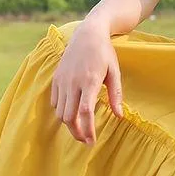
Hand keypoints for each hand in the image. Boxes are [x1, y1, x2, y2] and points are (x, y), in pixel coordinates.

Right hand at [50, 21, 123, 145]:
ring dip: (69, 124)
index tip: (93, 141)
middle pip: (69, 117)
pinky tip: (71, 113)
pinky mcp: (56, 78)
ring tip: (80, 129)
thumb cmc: (104, 53)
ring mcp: (62, 80)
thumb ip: (116, 95)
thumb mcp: (115, 72)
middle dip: (77, 133)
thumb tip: (119, 116)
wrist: (87, 34)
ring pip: (60, 112)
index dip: (88, 130)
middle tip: (86, 140)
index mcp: (90, 81)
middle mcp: (73, 82)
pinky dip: (61, 111)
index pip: (86, 112)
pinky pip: (54, 102)